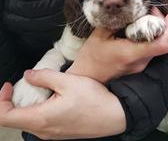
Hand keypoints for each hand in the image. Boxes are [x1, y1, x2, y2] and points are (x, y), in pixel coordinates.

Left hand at [0, 69, 125, 139]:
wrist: (114, 115)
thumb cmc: (94, 100)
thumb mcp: (68, 82)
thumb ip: (44, 77)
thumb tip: (28, 75)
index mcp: (41, 118)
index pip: (5, 116)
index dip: (1, 100)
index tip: (9, 86)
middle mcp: (44, 131)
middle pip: (15, 119)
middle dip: (14, 100)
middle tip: (24, 84)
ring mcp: (52, 134)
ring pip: (28, 121)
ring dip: (27, 104)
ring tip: (39, 90)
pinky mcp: (61, 132)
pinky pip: (41, 123)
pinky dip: (38, 110)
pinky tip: (52, 99)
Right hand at [67, 9, 167, 82]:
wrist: (87, 78)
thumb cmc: (90, 57)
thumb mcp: (99, 34)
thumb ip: (116, 21)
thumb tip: (129, 10)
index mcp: (130, 53)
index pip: (162, 45)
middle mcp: (139, 62)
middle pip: (162, 43)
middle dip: (162, 25)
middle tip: (152, 11)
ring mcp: (139, 67)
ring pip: (156, 47)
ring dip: (156, 31)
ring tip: (146, 17)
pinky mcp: (137, 67)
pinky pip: (149, 51)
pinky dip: (150, 38)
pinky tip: (139, 29)